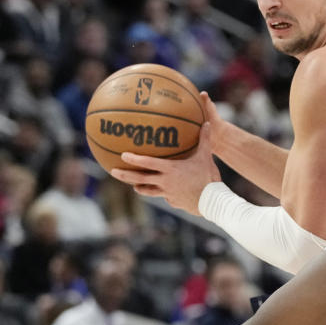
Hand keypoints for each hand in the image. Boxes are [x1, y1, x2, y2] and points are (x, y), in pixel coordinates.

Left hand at [111, 92, 222, 214]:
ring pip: (147, 190)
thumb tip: (205, 123)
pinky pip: (163, 196)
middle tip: (113, 171)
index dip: (134, 159)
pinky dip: (161, 193)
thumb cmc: (208, 178)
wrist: (212, 202)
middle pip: (140, 179)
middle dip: (125, 175)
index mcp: (170, 170)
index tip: (122, 155)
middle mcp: (164, 182)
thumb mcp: (206, 157)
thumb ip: (204, 140)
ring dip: (139, 187)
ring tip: (133, 185)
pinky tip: (162, 192)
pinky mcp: (172, 201)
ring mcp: (167, 193)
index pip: (147, 163)